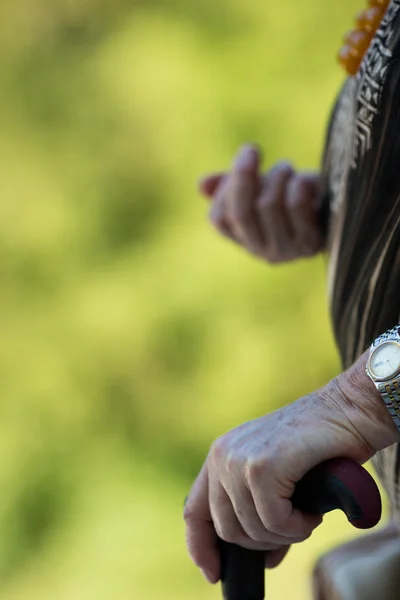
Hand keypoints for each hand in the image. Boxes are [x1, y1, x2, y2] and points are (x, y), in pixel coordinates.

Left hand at [183, 352, 399, 584]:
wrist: (345, 411)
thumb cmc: (316, 446)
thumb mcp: (277, 479)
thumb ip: (259, 510)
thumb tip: (264, 558)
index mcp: (220, 455)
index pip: (194, 511)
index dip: (201, 547)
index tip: (213, 573)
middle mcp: (222, 455)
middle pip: (227, 530)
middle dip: (261, 542)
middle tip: (291, 529)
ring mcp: (238, 460)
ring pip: (252, 529)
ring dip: (284, 534)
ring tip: (305, 515)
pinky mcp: (262, 467)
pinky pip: (274, 521)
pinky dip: (297, 526)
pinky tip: (311, 511)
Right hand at [199, 144, 324, 262]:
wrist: (340, 210)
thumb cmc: (295, 195)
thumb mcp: (261, 185)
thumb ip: (230, 185)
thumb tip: (201, 184)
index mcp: (243, 239)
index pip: (218, 217)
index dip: (227, 185)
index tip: (245, 156)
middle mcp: (261, 251)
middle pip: (240, 212)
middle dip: (243, 175)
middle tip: (252, 149)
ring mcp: (286, 251)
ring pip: (268, 205)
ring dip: (278, 176)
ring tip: (288, 170)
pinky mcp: (311, 244)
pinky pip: (296, 206)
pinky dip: (299, 184)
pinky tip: (305, 180)